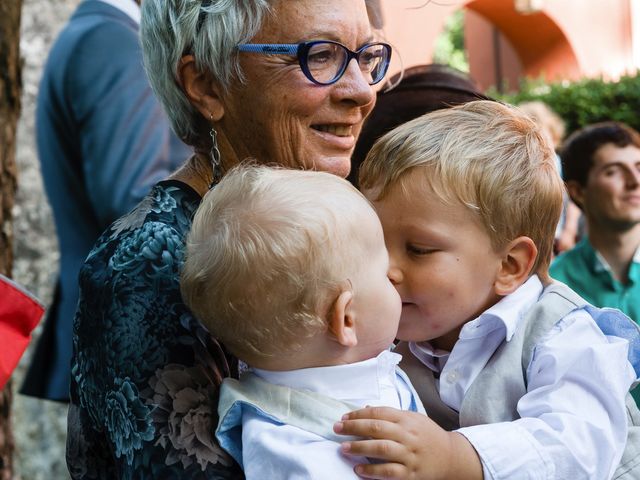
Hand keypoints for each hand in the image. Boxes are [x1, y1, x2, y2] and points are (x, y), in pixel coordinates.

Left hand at [334, 407, 481, 479]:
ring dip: (359, 447)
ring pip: (381, 449)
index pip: (379, 412)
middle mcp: (408, 435)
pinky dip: (372, 471)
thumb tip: (365, 408)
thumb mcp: (413, 419)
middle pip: (377, 428)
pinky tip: (358, 469)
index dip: (359, 413)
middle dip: (354, 427)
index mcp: (407, 419)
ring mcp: (409, 454)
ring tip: (343, 448)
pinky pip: (389, 472)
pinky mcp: (411, 473)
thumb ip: (390, 414)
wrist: (452, 458)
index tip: (344, 417)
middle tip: (337, 428)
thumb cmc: (428, 436)